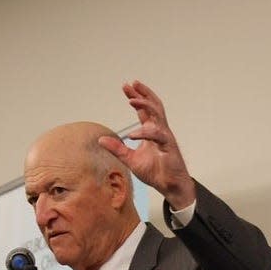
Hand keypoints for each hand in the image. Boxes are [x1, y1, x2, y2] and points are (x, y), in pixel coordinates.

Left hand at [98, 80, 195, 209]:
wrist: (170, 185)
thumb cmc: (155, 171)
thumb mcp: (130, 159)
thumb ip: (117, 149)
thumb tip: (100, 140)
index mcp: (151, 132)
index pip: (144, 110)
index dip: (136, 98)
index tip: (126, 87)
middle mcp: (160, 130)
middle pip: (153, 106)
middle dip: (142, 94)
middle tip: (131, 84)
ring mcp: (165, 137)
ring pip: (158, 115)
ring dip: (145, 105)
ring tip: (131, 100)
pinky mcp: (169, 146)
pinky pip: (158, 135)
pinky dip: (145, 133)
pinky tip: (132, 134)